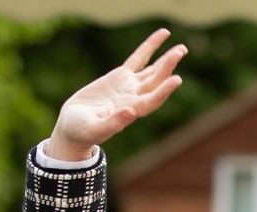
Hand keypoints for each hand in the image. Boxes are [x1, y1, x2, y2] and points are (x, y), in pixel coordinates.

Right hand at [47, 28, 186, 161]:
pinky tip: (163, 35)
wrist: (75, 126)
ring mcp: (130, 86)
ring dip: (166, 60)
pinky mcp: (121, 77)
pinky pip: (138, 59)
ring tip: (181, 49)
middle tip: (180, 51)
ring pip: (152, 70)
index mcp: (131, 111)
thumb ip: (112, 124)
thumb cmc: (82, 131)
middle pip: (156, 81)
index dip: (164, 91)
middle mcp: (135, 98)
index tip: (176, 79)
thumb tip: (130, 112)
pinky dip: (149, 47)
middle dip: (168, 66)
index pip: (152, 100)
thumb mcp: (94, 130)